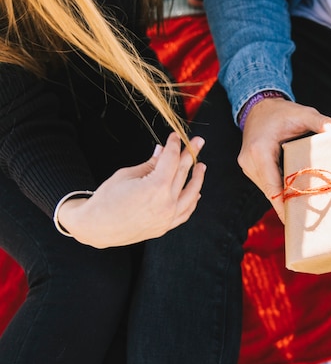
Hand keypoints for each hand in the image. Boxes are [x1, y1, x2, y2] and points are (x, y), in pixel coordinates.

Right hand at [57, 132, 205, 247]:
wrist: (96, 227)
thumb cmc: (107, 199)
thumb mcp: (127, 175)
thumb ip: (150, 164)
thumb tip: (162, 150)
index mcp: (156, 187)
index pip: (171, 160)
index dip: (174, 145)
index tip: (176, 136)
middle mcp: (166, 203)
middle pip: (183, 173)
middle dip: (191, 154)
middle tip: (198, 142)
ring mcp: (168, 217)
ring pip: (191, 194)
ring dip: (197, 178)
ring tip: (201, 166)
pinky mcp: (165, 227)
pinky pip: (185, 212)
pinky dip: (192, 201)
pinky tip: (196, 193)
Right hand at [238, 97, 330, 221]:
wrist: (258, 106)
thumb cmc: (282, 111)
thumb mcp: (303, 114)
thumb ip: (320, 122)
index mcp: (259, 150)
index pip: (272, 185)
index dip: (282, 205)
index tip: (292, 222)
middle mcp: (249, 161)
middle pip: (270, 191)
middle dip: (286, 204)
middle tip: (305, 220)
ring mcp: (247, 165)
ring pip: (267, 189)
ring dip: (282, 197)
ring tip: (301, 211)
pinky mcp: (249, 167)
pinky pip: (265, 183)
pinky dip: (278, 189)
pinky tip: (292, 195)